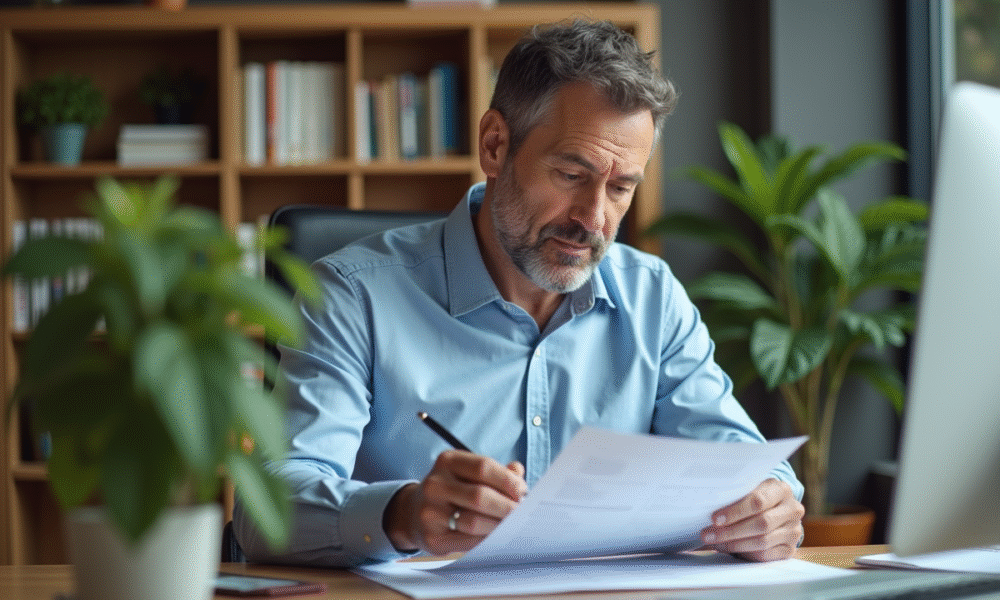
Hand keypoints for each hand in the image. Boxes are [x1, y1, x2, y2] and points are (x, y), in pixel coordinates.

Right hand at [384, 450, 526, 554]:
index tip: (523, 491)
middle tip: (521, 513)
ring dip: (498, 526)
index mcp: (447, 462)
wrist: (414, 513)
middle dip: (507, 506)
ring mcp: (430, 512)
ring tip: (510, 525)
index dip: (508, 480)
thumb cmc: (452, 490)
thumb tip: (518, 473)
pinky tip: (495, 536)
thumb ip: (496, 471)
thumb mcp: (469, 473)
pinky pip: (466, 542)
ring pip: (473, 522)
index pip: (483, 467)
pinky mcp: (431, 537)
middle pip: (480, 496)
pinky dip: (486, 540)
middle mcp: (435, 484)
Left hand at [700, 478, 803, 561]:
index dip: (735, 511)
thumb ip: (735, 495)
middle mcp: (792, 510)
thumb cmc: (757, 496)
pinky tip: (727, 548)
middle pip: (761, 524)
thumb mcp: (749, 488)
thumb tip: (706, 505)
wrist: (776, 509)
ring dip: (734, 544)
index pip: (758, 501)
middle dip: (730, 531)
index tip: (714, 519)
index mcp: (781, 490)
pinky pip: (765, 555)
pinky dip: (743, 553)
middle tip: (708, 534)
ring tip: (713, 542)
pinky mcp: (789, 549)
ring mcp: (793, 531)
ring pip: (762, 542)